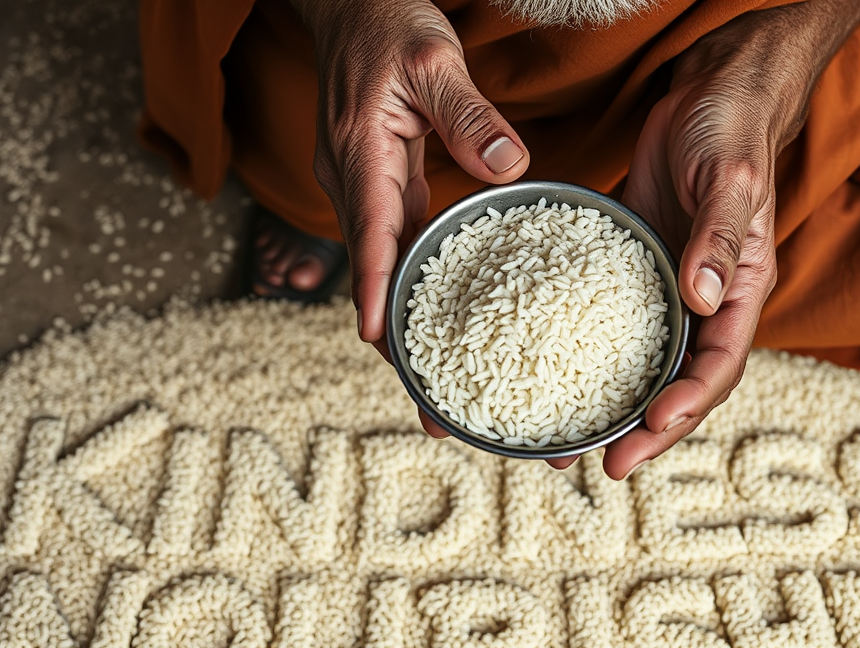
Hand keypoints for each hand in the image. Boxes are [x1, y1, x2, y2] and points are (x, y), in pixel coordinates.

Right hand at [295, 0, 530, 356]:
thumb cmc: (387, 22)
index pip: (369, 229)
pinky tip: (435, 311)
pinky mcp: (376, 183)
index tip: (377, 339)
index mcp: (360, 151)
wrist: (352, 5)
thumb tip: (509, 168)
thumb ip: (469, 114)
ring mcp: (360, 183)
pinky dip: (409, 278)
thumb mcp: (434, 58)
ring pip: (379, 259)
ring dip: (399, 315)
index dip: (374, 287)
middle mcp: (351, 177)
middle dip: (390, 334)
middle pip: (370, 266)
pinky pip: (392, 239)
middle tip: (422, 396)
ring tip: (431, 377)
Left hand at [573, 0, 859, 479]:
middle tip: (603, 466)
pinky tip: (548, 377)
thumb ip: (716, 236)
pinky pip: (611, 325)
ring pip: (643, 364)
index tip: (649, 428)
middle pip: (680, 382)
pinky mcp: (635, 269)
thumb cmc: (731, 125)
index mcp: (740, 288)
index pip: (720, 364)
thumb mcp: (728, 177)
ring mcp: (669, 288)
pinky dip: (585, 355)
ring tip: (567, 444)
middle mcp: (706, 301)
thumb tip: (700, 299)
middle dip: (646, 429)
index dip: (689, 403)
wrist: (711, 86)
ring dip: (611, 406)